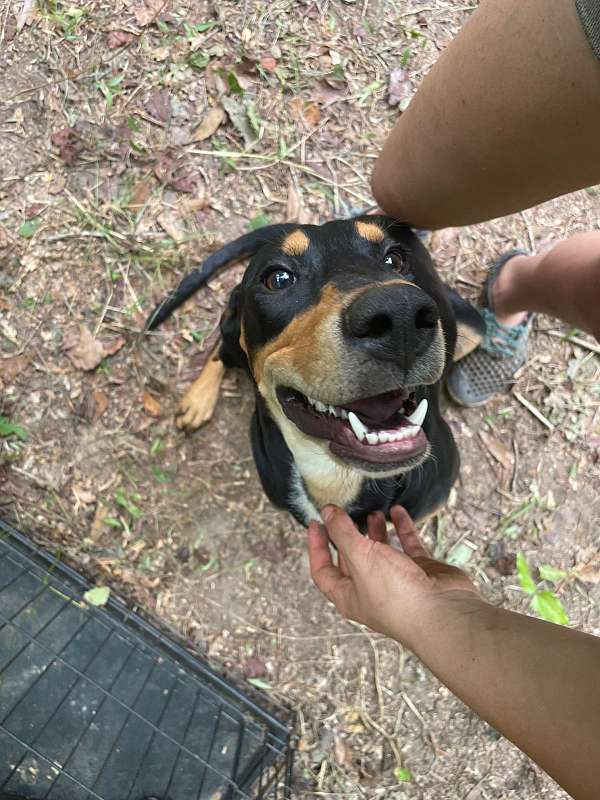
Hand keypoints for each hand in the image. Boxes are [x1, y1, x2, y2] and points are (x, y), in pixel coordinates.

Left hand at [307, 504, 483, 648]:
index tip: (316, 522)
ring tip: (373, 512)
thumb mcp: (360, 557)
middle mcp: (370, 591)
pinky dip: (403, 529)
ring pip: (381, 552)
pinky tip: (398, 512)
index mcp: (348, 596)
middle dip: (348, 535)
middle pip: (352, 559)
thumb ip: (342, 532)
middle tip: (347, 512)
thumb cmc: (396, 594)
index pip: (323, 570)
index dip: (316, 546)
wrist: (443, 613)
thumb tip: (326, 512)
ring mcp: (396, 583)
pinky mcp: (419, 574)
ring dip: (375, 532)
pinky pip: (408, 547)